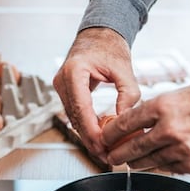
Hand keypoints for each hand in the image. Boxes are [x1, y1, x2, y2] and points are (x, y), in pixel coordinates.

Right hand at [53, 27, 139, 157]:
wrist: (99, 34)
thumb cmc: (109, 46)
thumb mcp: (124, 69)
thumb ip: (128, 93)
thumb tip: (125, 118)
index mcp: (74, 72)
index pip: (81, 109)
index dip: (91, 131)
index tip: (102, 146)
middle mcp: (63, 80)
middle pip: (75, 118)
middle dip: (90, 139)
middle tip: (106, 156)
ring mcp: (61, 87)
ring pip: (74, 119)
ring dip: (88, 136)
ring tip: (105, 151)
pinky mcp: (66, 92)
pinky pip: (75, 114)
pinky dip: (87, 126)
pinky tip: (100, 137)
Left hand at [101, 81, 189, 173]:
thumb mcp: (181, 94)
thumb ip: (158, 109)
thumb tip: (137, 122)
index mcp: (163, 106)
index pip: (125, 123)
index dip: (111, 133)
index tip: (105, 137)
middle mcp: (169, 129)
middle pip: (132, 148)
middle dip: (117, 154)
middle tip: (111, 156)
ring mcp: (181, 150)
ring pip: (147, 163)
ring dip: (135, 163)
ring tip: (130, 162)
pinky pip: (167, 169)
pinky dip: (159, 166)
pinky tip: (155, 163)